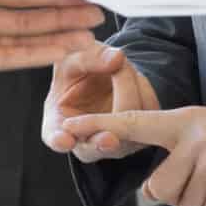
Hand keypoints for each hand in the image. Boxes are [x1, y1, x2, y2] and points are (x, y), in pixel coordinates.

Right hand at [41, 40, 158, 159]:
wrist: (97, 79)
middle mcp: (86, 145)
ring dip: (128, 82)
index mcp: (57, 129)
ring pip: (130, 119)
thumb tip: (117, 59)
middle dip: (112, 119)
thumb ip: (87, 59)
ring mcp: (115, 146)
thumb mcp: (71, 60)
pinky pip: (147, 109)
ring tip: (116, 63)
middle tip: (117, 74)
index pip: (58, 140)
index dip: (61, 141)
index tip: (65, 139)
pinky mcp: (140, 136)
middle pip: (103, 137)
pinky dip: (141, 85)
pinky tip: (128, 76)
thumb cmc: (75, 73)